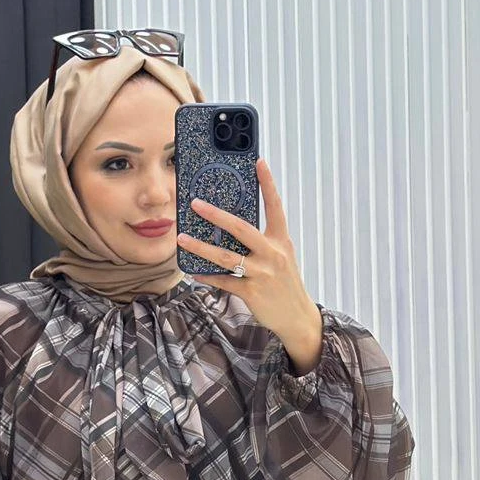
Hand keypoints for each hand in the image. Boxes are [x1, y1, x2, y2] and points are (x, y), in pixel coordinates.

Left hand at [176, 155, 322, 370]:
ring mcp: (262, 274)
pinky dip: (207, 276)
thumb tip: (233, 228)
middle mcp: (273, 254)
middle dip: (216, 215)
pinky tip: (194, 272)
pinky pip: (224, 281)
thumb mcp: (281, 257)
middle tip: (196, 204)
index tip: (258, 162)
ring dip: (201, 247)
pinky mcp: (252, 293)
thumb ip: (263, 242)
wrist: (297, 317)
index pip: (275, 207)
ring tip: (182, 239)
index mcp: (281, 241)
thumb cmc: (285, 284)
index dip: (268, 183)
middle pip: (241, 228)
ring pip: (226, 257)